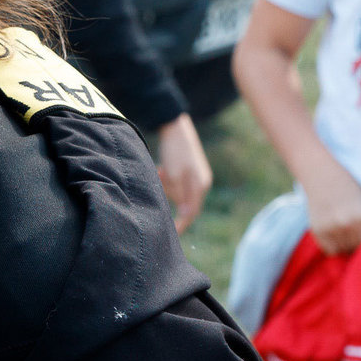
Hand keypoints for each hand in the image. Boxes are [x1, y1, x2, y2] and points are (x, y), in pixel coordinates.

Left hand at [155, 114, 212, 231]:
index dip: (181, 225)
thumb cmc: (174, 151)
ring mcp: (195, 176)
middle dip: (169, 197)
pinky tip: (162, 169)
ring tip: (160, 171)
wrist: (174, 125)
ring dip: (166, 187)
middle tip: (160, 181)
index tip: (171, 236)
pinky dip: (167, 180)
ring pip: (178, 192)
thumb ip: (181, 195)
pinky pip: (177, 183)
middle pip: (183, 202)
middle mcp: (201, 182)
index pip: (191, 213)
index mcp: (200, 185)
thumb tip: (188, 213)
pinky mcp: (188, 170)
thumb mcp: (175, 174)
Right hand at [305, 168, 360, 255]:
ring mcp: (331, 230)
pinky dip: (335, 246)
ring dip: (348, 246)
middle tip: (357, 235)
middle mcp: (347, 225)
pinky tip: (336, 234)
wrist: (322, 175)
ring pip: (345, 250)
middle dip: (360, 244)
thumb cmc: (350, 187)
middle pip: (358, 248)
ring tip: (347, 233)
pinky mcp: (318, 232)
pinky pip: (331, 250)